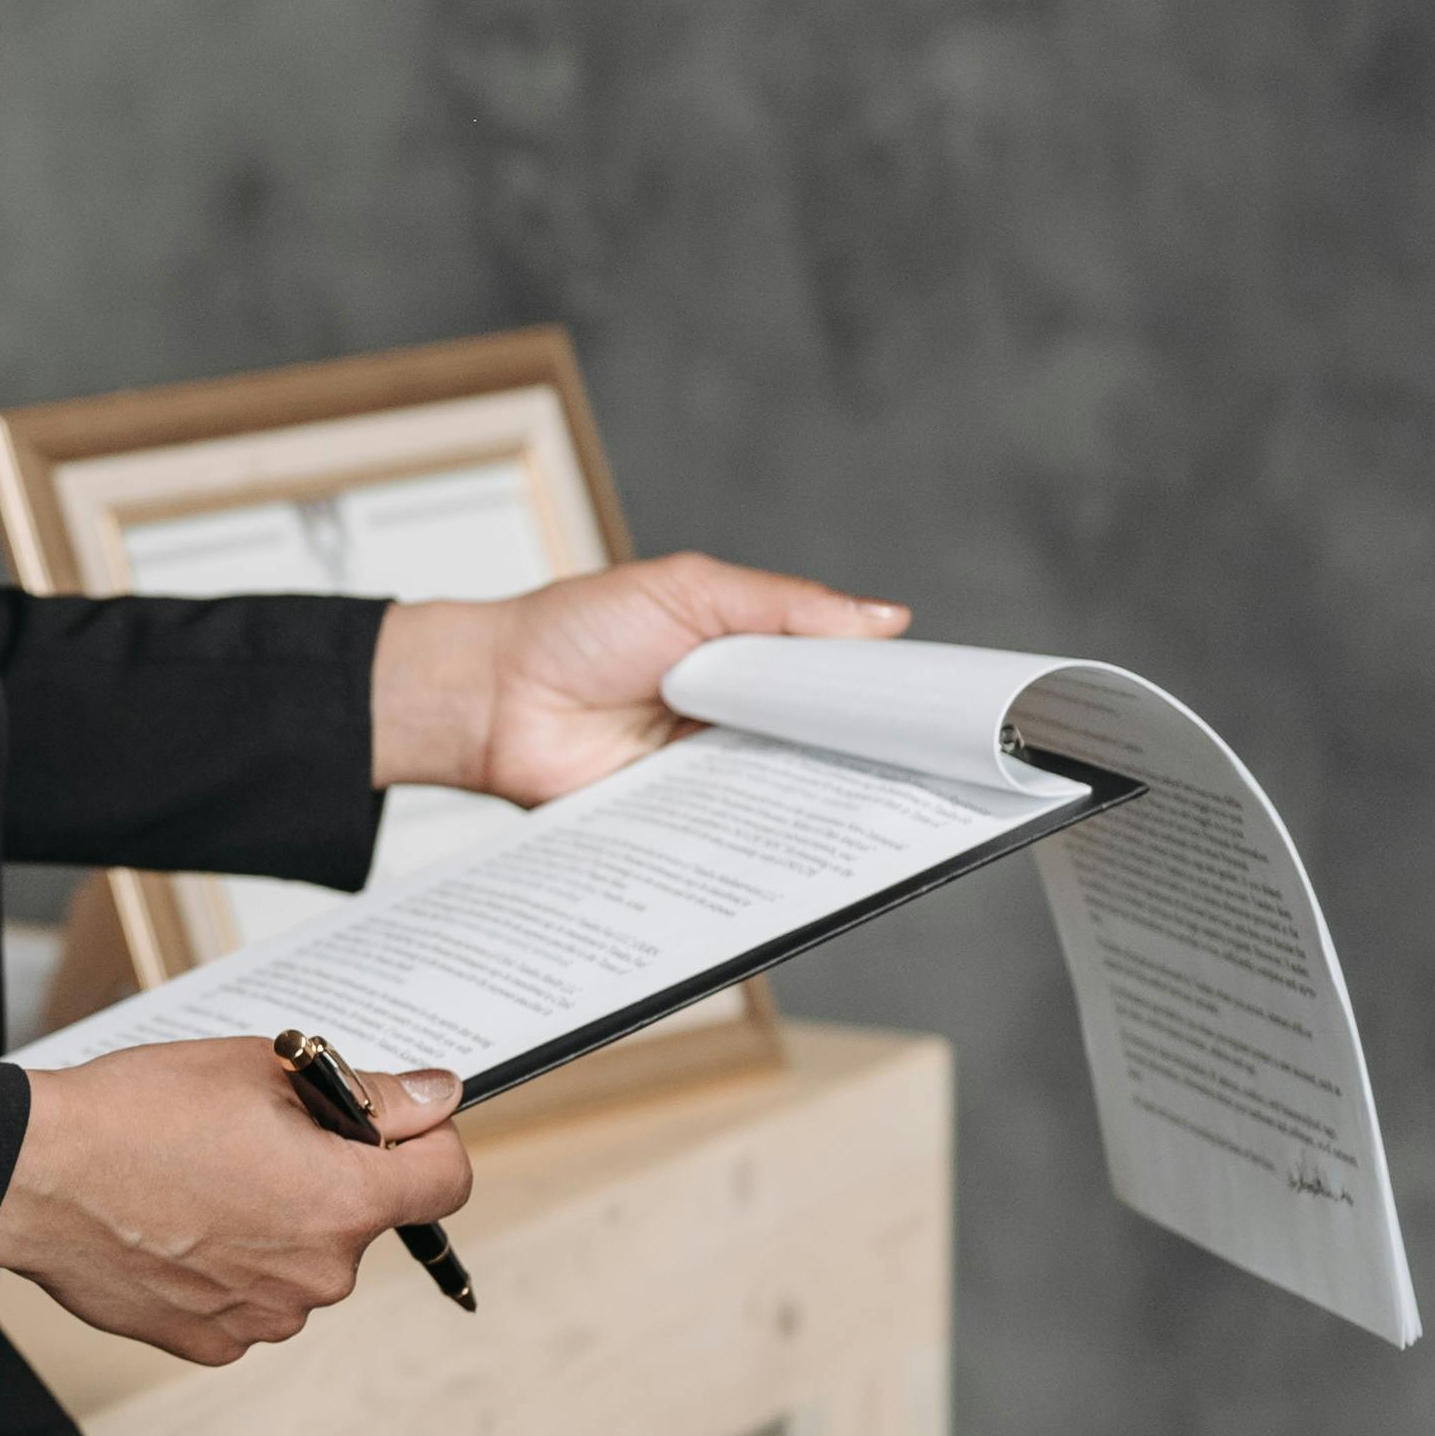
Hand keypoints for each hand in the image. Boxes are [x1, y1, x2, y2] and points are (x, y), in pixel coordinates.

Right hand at [0, 1038, 471, 1365]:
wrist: (35, 1174)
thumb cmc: (135, 1113)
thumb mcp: (260, 1070)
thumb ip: (367, 1093)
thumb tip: (432, 1098)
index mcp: (342, 1201)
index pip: (447, 1180)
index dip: (426, 1141)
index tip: (394, 1127)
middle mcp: (319, 1274)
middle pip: (362, 1220)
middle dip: (326, 1180)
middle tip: (253, 1142)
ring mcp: (266, 1317)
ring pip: (303, 1264)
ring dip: (275, 1229)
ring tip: (200, 1186)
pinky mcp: (214, 1341)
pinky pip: (251, 1301)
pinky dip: (228, 1269)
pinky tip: (177, 1230)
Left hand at [370, 553, 908, 806]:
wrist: (490, 696)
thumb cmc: (573, 629)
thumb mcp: (687, 590)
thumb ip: (782, 605)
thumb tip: (885, 620)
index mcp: (753, 660)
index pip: (840, 685)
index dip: (888, 701)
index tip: (944, 716)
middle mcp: (740, 720)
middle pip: (826, 748)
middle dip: (869, 761)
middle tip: (925, 773)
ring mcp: (710, 774)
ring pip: (787, 797)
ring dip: (821, 803)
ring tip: (874, 811)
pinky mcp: (678, 820)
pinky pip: (732, 835)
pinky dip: (760, 841)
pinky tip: (794, 845)